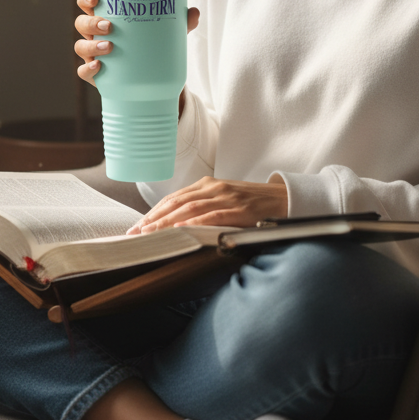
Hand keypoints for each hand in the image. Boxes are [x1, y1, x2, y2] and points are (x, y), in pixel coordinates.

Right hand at [74, 0, 199, 88]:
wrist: (150, 80)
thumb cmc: (151, 46)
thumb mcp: (165, 33)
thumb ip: (179, 22)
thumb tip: (194, 12)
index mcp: (106, 16)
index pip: (87, 3)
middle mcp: (95, 34)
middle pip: (81, 23)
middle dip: (91, 22)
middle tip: (110, 26)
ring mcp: (93, 54)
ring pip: (81, 46)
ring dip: (91, 46)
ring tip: (110, 46)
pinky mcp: (96, 74)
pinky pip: (84, 71)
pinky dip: (88, 68)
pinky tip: (99, 66)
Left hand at [127, 175, 286, 233]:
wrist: (283, 198)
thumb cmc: (250, 203)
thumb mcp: (223, 199)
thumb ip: (202, 207)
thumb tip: (174, 226)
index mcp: (206, 184)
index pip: (173, 198)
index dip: (152, 212)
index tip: (136, 227)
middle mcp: (213, 188)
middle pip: (176, 203)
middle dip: (153, 219)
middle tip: (135, 234)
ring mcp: (226, 197)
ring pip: (190, 208)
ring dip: (167, 222)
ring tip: (151, 234)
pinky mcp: (239, 209)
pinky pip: (213, 216)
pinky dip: (195, 222)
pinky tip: (181, 229)